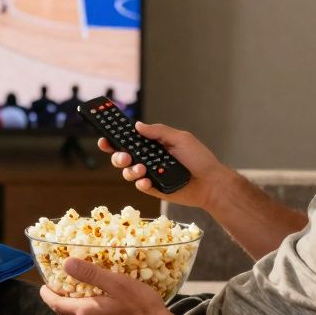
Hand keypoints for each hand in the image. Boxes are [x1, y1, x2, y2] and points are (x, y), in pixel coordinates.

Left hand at [39, 257, 182, 314]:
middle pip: (63, 314)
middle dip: (56, 301)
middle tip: (58, 288)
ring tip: (76, 295)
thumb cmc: (141, 308)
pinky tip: (97, 309)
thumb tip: (66, 264)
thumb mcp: (118, 284)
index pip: (55, 303)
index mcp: (85, 312)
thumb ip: (91, 274)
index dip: (46, 293)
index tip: (44, 284)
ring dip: (71, 309)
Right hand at [97, 122, 231, 208]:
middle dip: (117, 156)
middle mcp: (149, 159)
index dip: (115, 138)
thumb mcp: (180, 139)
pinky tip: (147, 180)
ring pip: (128, 172)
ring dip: (131, 170)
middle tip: (124, 156)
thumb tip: (138, 125)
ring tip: (142, 169)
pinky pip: (140, 186)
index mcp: (153, 145)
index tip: (104, 137)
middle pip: (122, 157)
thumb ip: (159, 132)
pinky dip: (141, 183)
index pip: (130, 140)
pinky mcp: (154, 189)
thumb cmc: (199, 159)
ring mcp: (150, 174)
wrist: (211, 183)